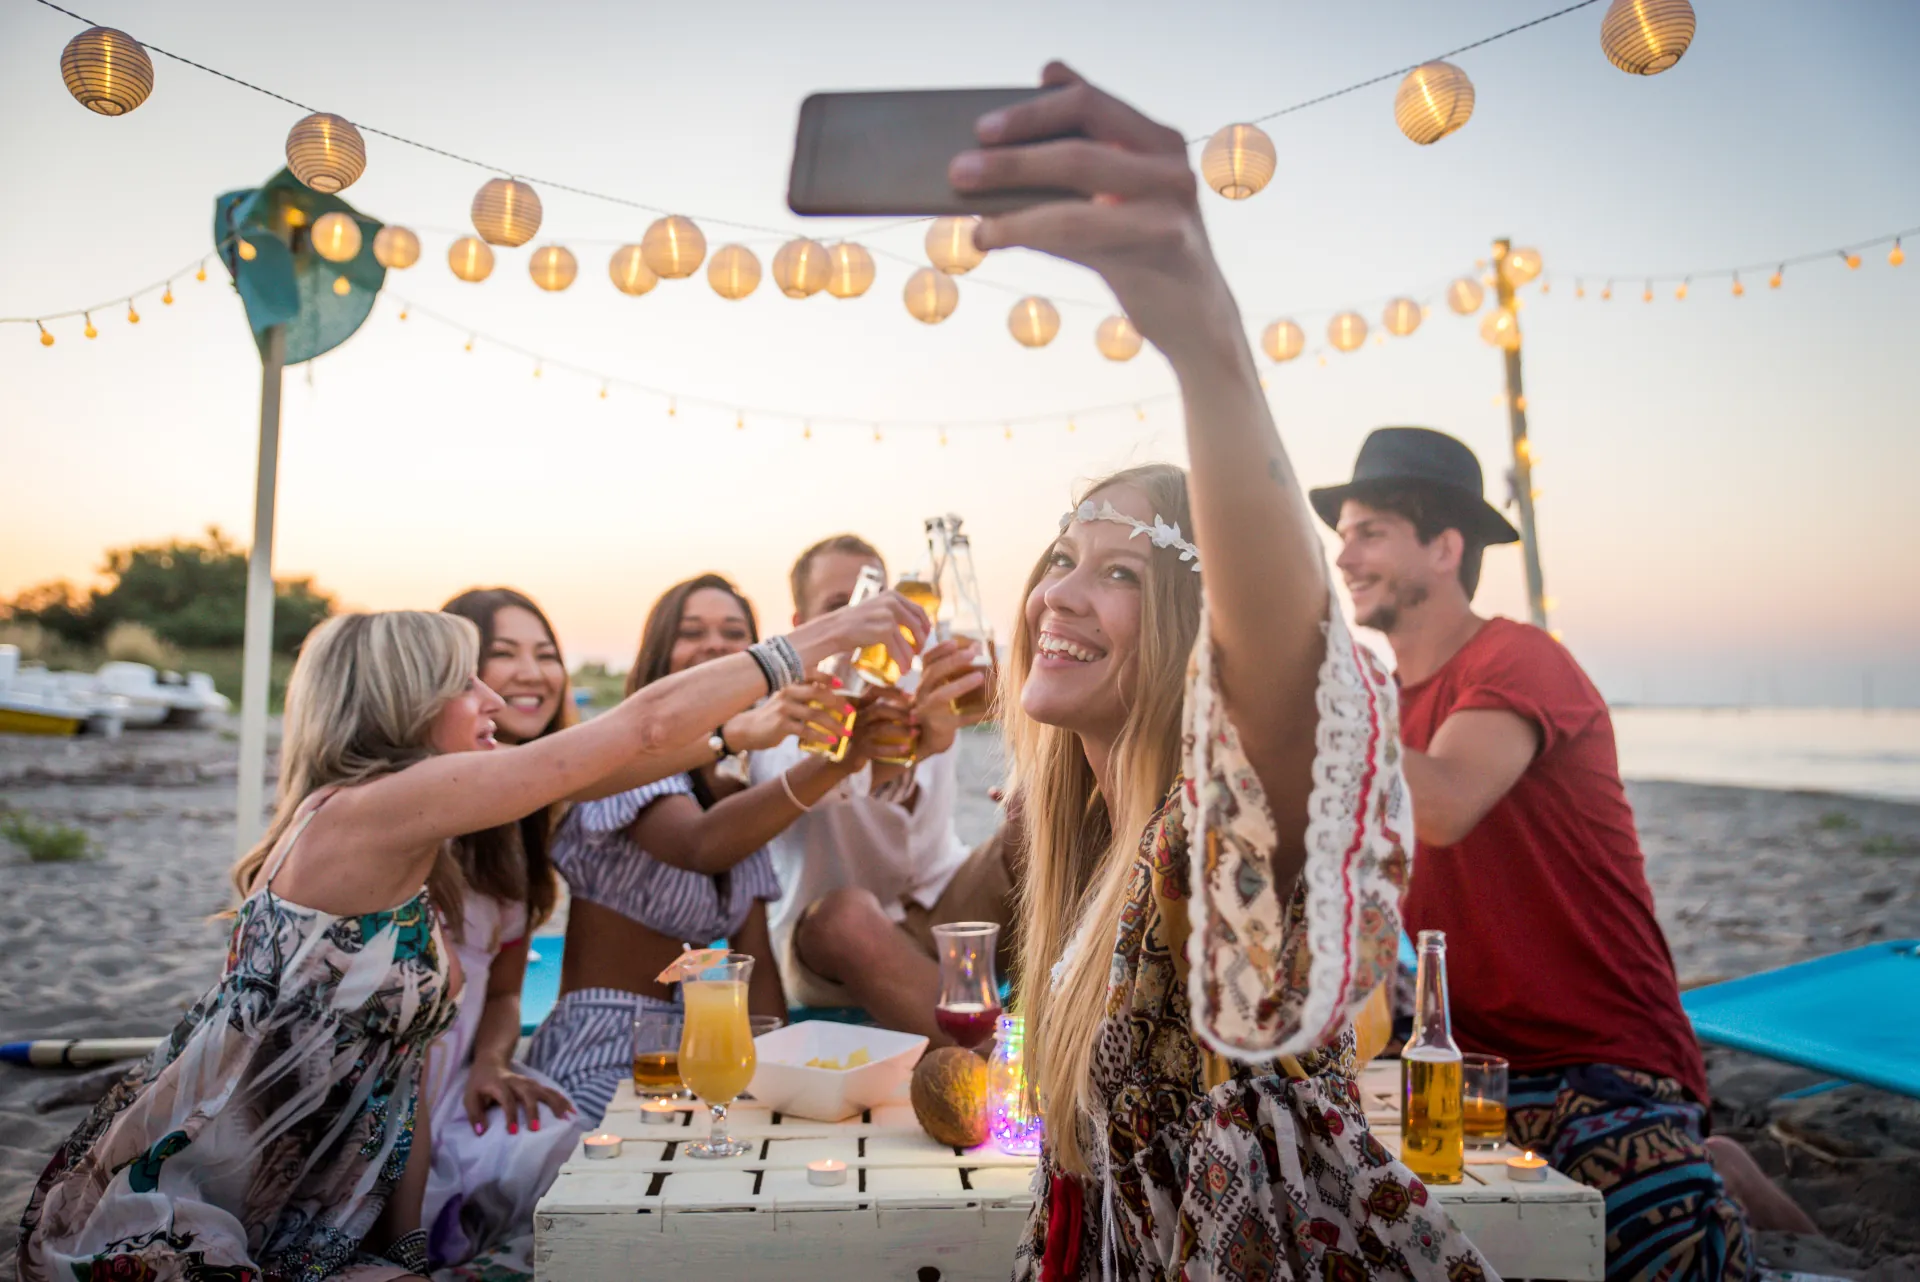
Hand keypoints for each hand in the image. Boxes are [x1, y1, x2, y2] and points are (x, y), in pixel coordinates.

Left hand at [466, 1059, 573, 1135]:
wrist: (491, 1062)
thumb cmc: (480, 1084)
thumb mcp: (470, 1097)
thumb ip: (474, 1115)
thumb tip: (481, 1132)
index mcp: (499, 1084)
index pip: (506, 1099)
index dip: (510, 1115)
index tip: (513, 1133)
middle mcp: (516, 1081)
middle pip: (528, 1093)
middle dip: (533, 1110)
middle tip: (536, 1128)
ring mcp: (527, 1081)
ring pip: (543, 1090)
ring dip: (554, 1102)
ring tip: (565, 1117)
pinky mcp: (535, 1084)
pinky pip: (550, 1090)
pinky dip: (562, 1099)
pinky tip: (571, 1109)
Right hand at [723, 679, 849, 752]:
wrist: (748, 729)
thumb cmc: (773, 715)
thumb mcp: (787, 699)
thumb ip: (805, 694)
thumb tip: (831, 693)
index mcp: (791, 683)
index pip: (811, 674)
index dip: (827, 677)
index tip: (842, 685)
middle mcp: (788, 692)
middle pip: (818, 693)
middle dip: (838, 703)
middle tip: (851, 713)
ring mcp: (784, 708)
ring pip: (815, 713)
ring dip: (834, 724)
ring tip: (846, 732)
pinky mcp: (781, 724)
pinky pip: (806, 730)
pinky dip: (821, 736)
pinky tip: (831, 741)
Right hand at [789, 590, 929, 675]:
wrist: (831, 630)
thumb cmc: (851, 624)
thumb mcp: (875, 610)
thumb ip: (892, 613)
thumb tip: (915, 626)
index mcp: (892, 594)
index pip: (918, 610)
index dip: (925, 627)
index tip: (924, 639)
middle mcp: (892, 601)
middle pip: (919, 625)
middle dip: (920, 642)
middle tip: (917, 654)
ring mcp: (889, 615)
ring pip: (910, 640)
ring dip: (911, 657)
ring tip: (908, 667)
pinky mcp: (885, 630)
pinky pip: (900, 650)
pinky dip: (903, 662)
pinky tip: (902, 670)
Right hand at [843, 689, 914, 775]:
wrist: (845, 759)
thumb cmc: (864, 737)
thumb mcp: (870, 721)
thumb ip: (884, 711)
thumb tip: (912, 702)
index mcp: (859, 706)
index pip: (874, 691)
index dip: (892, 691)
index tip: (911, 696)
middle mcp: (856, 718)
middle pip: (879, 709)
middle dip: (900, 713)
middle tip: (916, 718)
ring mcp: (856, 734)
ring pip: (880, 729)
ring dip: (901, 730)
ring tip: (916, 732)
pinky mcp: (859, 750)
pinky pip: (878, 749)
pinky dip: (894, 749)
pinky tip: (906, 749)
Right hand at [913, 639, 990, 756]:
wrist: (929, 736)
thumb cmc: (940, 704)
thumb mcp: (940, 685)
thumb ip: (953, 668)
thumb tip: (978, 647)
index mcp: (924, 679)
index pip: (927, 659)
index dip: (939, 649)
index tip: (955, 642)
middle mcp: (922, 693)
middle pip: (933, 673)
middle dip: (952, 661)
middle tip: (972, 653)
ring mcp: (929, 710)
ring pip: (941, 696)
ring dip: (960, 685)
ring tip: (980, 677)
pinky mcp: (941, 726)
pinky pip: (961, 719)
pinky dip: (979, 714)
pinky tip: (997, 709)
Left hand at [950, 63, 1242, 369]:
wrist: (1194, 320)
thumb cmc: (1139, 259)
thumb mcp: (1110, 207)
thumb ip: (1072, 171)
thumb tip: (995, 151)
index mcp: (1155, 139)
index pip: (1089, 101)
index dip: (1034, 107)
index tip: (984, 125)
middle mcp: (1168, 158)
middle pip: (1080, 129)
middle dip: (1014, 145)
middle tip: (960, 165)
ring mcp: (1171, 195)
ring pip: (1077, 172)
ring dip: (1012, 180)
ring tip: (965, 198)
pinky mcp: (1165, 237)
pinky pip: (1080, 225)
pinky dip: (1025, 227)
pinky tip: (989, 236)